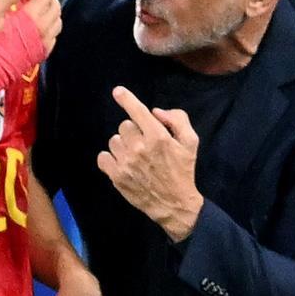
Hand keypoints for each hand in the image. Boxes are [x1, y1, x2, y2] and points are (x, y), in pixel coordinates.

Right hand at [20, 0, 61, 55]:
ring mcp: (45, 42)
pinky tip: (41, 25)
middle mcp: (43, 29)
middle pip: (56, 8)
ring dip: (53, 12)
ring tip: (42, 8)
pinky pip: (55, 36)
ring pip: (58, 22)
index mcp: (31, 16)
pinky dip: (52, 27)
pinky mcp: (43, 53)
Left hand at [96, 86, 203, 241]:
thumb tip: (155, 112)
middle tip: (143, 144)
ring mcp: (126, 162)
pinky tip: (122, 163)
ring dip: (122, 145)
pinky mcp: (117, 176)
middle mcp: (139, 147)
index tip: (118, 91)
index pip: (137, 111)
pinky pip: (103, 157)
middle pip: (124, 125)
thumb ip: (178, 120)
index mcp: (158, 136)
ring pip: (113, 140)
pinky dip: (110, 158)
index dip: (126, 99)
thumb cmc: (183, 171)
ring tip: (134, 156)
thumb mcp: (190, 142)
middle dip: (133, 131)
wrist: (174, 204)